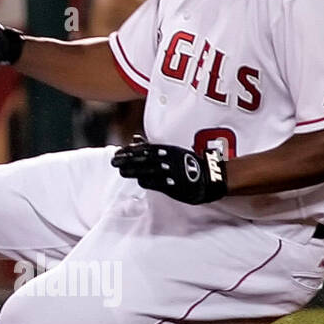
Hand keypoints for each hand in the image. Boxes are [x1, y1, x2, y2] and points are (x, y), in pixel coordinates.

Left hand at [111, 140, 227, 204]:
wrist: (210, 177)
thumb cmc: (188, 164)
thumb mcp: (172, 151)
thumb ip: (152, 146)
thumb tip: (134, 138)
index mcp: (169, 150)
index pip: (145, 148)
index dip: (130, 151)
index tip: (118, 153)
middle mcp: (169, 159)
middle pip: (144, 158)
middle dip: (127, 160)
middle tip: (114, 161)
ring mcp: (172, 172)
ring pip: (148, 170)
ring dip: (133, 171)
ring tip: (121, 171)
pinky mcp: (175, 185)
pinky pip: (158, 183)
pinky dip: (147, 181)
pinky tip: (139, 180)